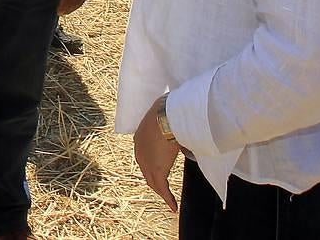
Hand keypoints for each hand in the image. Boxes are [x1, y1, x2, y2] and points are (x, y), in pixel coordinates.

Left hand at [134, 95, 179, 212]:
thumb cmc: (168, 111)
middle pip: (146, 171)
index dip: (152, 164)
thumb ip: (169, 126)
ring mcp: (146, 163)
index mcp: (140, 138)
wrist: (166, 116)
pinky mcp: (157, 171)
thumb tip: (181, 129)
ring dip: (161, 192)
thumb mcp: (166, 118)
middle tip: (164, 189)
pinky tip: (174, 207)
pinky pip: (162, 189)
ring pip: (153, 182)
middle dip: (155, 180)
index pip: (145, 156)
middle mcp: (139, 152)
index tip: (160, 169)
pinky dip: (168, 199)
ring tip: (170, 201)